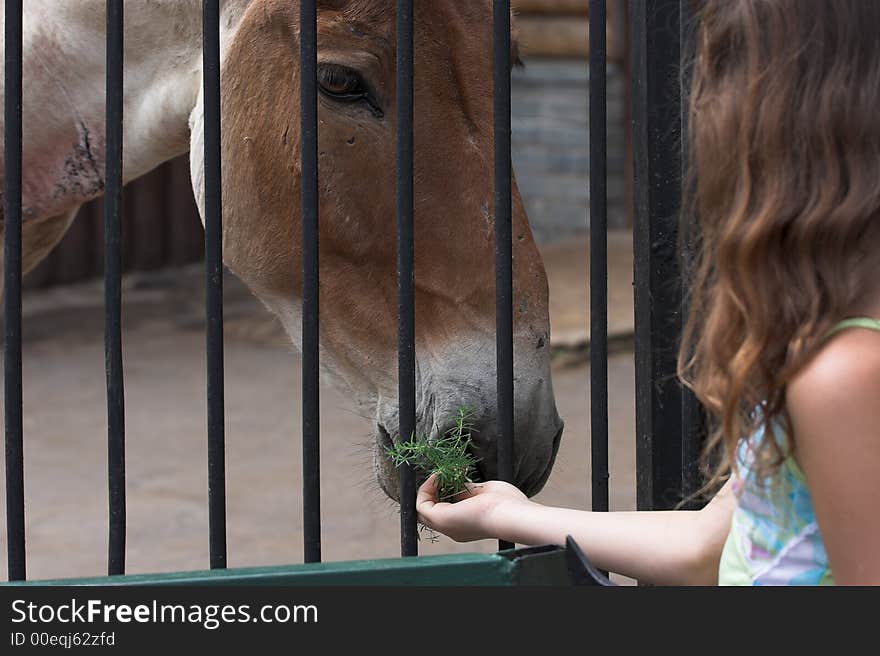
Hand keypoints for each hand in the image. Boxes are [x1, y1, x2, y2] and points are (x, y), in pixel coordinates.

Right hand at [416, 473, 532, 542]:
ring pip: (421, 510)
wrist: (512, 513)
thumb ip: (467, 490)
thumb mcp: (482, 492)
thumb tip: (455, 480)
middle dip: (430, 491)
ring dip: (426, 489)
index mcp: (464, 525)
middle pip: (428, 513)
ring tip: (439, 475)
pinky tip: (437, 477)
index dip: (441, 492)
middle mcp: (452, 529)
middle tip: (440, 476)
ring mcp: (446, 526)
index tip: (450, 476)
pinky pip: (420, 505)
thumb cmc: (506, 504)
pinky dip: (425, 489)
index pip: (443, 510)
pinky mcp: (442, 519)